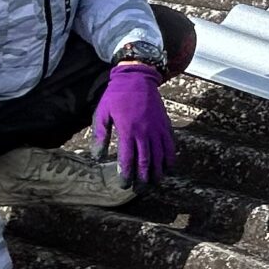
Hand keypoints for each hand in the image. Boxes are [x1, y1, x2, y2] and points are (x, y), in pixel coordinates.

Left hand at [91, 62, 175, 184]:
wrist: (138, 77)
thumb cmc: (116, 95)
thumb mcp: (102, 113)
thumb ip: (99, 135)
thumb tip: (97, 157)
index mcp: (128, 130)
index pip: (128, 159)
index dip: (127, 175)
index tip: (124, 184)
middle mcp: (145, 132)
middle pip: (146, 162)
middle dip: (143, 179)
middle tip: (139, 190)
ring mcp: (158, 129)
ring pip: (161, 157)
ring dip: (157, 173)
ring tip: (153, 183)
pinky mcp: (166, 126)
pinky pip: (170, 146)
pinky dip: (169, 159)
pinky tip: (166, 168)